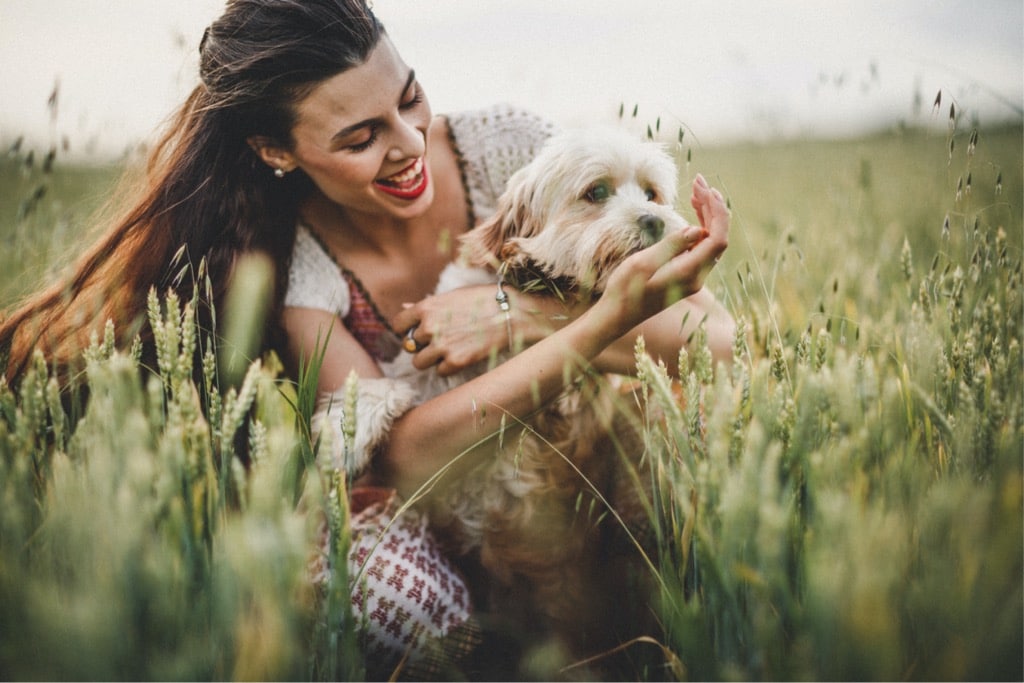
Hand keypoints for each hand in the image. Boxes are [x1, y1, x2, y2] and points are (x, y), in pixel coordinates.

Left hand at [392, 285, 513, 375]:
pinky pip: (439, 372)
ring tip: (447, 351)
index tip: (414, 332)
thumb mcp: (452, 296)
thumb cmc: (483, 300)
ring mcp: (442, 346)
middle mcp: (430, 327)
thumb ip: (428, 305)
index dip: (405, 330)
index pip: (398, 325)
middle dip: (421, 345)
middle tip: (439, 341)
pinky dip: (447, 367)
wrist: (510, 313)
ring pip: (419, 363)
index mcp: (427, 308)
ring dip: (430, 359)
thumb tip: (404, 308)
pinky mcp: (456, 362)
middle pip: (409, 346)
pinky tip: (461, 356)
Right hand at [593, 174, 728, 335]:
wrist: (617, 315)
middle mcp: (696, 278)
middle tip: (699, 182)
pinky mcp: (686, 276)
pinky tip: (693, 214)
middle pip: (717, 238)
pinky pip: (702, 248)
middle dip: (713, 208)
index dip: (716, 212)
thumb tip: (695, 229)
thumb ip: (671, 246)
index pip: (717, 239)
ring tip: (696, 192)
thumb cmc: (624, 290)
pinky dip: (701, 227)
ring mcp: (693, 278)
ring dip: (708, 216)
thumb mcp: (642, 264)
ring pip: (711, 242)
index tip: (704, 190)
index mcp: (688, 273)